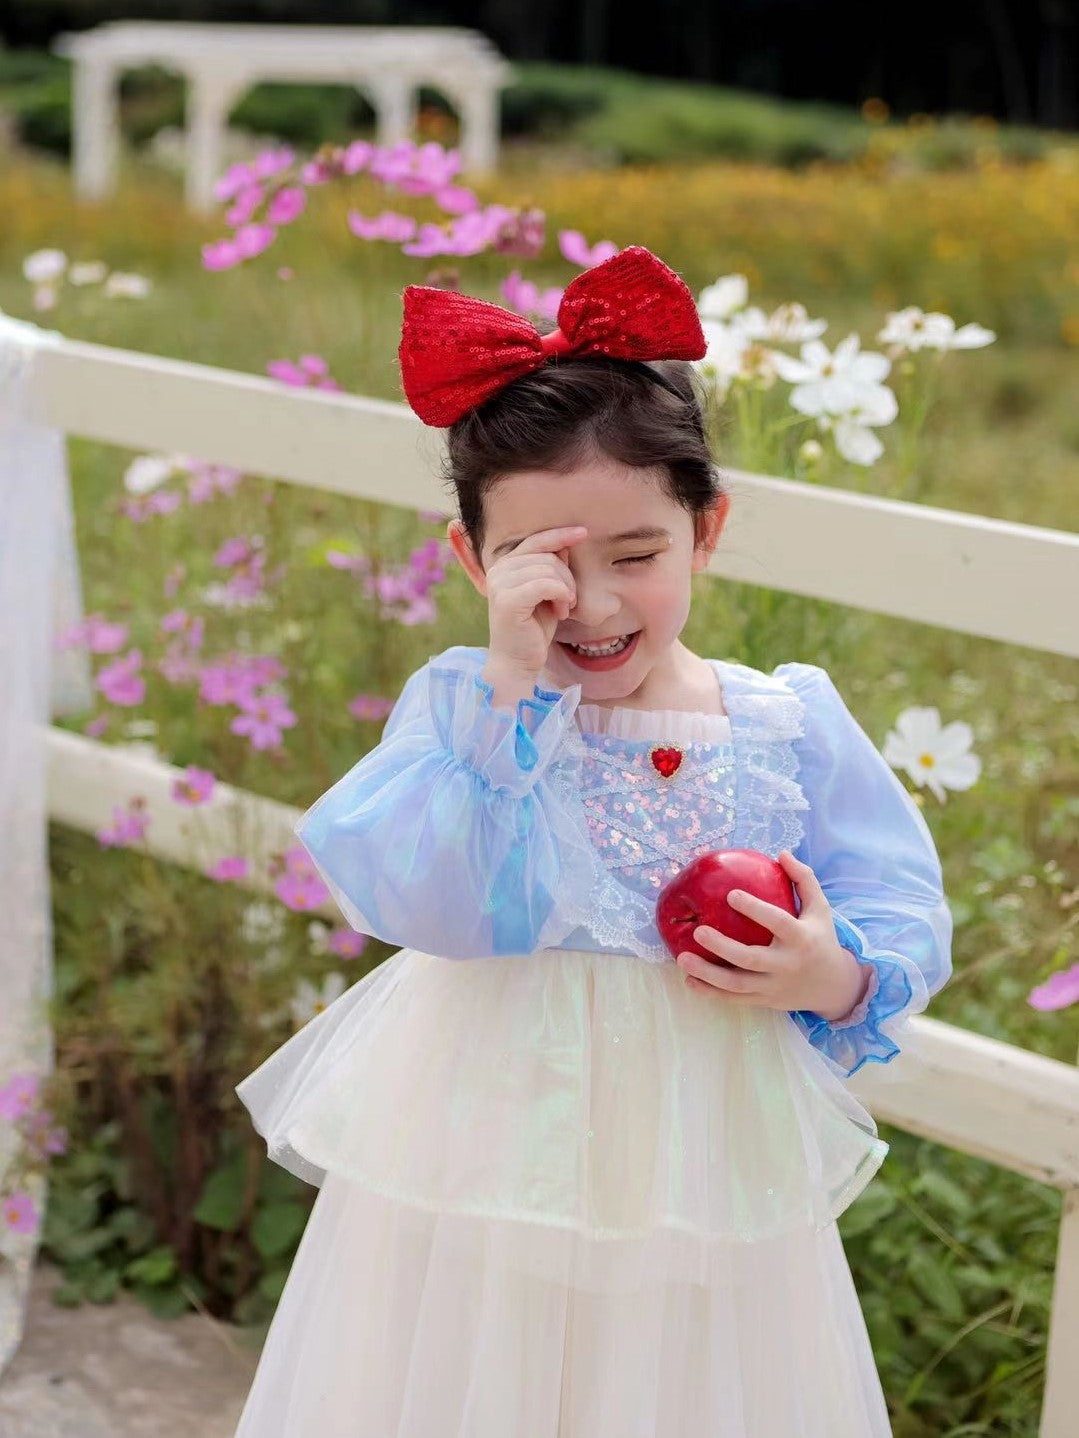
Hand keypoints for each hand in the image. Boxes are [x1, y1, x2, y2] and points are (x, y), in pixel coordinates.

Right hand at [484, 525, 587, 682]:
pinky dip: (561, 596)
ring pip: (549, 569)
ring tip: (563, 609)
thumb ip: (551, 568)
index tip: (583, 532)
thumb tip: (565, 544)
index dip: (560, 535)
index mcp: (504, 565)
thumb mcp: (547, 593)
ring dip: (566, 590)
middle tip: (569, 600)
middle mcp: (498, 570)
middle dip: (567, 577)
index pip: (536, 540)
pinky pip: (546, 584)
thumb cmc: (533, 629)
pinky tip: (561, 612)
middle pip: (547, 555)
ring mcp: (500, 584)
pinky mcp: (508, 601)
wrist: (517, 662)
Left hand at [675, 850, 870, 1019]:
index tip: (730, 894)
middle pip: (751, 959)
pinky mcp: (764, 1000)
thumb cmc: (821, 939)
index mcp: (801, 939)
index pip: (777, 922)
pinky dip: (711, 992)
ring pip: (737, 984)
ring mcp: (774, 986)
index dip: (755, 909)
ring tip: (683, 958)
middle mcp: (786, 965)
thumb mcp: (820, 909)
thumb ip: (803, 879)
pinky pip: (734, 999)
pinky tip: (689, 980)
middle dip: (722, 947)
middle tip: (699, 930)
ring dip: (708, 973)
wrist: (833, 987)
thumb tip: (782, 853)